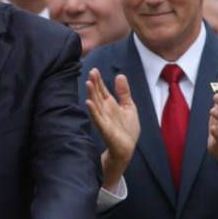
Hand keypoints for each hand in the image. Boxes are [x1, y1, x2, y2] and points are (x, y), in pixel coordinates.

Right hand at [85, 68, 138, 189]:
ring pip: (96, 104)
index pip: (102, 90)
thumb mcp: (129, 107)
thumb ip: (124, 92)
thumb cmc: (127, 129)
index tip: (94, 69)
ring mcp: (103, 119)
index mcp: (110, 104)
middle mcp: (104, 110)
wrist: (127, 148)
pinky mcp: (105, 129)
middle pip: (97, 94)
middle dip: (94, 83)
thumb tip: (120, 75)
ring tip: (88, 82)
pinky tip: (89, 103)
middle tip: (91, 71)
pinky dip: (93, 111)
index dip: (99, 80)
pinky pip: (97, 119)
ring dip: (91, 94)